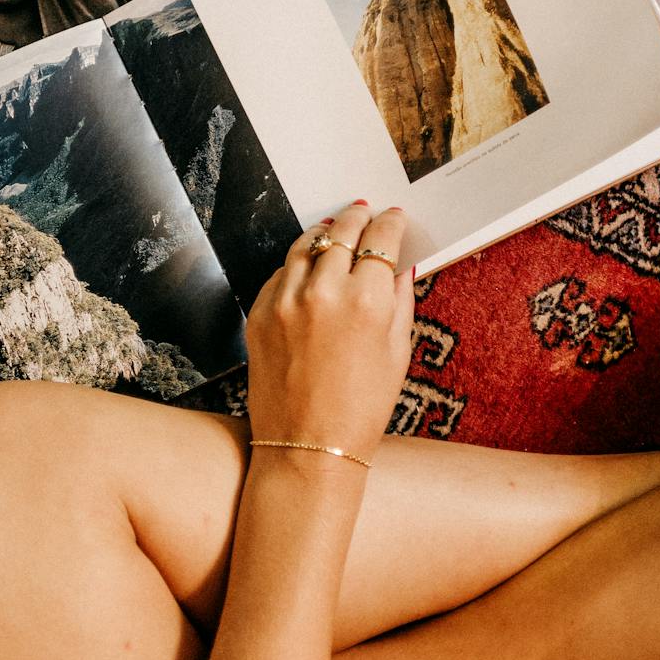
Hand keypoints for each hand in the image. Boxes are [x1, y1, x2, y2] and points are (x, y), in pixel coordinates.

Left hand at [246, 201, 414, 466]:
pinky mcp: (259, 313)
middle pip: (341, 233)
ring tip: (333, 229)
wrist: (307, 447)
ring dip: (323, 233)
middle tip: (363, 212)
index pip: (381, 240)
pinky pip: (280, 273)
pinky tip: (307, 267)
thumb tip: (398, 266)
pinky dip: (297, 265)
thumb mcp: (397, 353)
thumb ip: (399, 301)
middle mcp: (324, 292)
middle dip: (357, 218)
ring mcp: (286, 301)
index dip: (390, 224)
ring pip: (305, 245)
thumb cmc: (361, 408)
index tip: (393, 218)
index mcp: (367, 300)